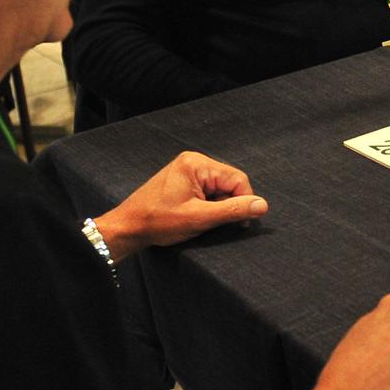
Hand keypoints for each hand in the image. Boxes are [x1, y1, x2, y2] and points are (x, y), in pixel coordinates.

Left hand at [94, 150, 266, 261]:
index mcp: (196, 164)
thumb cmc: (158, 222)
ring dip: (217, 206)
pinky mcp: (183, 180)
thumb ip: (232, 211)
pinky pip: (207, 190)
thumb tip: (262, 205)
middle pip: (229, 182)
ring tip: (201, 220)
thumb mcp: (199, 218)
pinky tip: (196, 216)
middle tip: (217, 224)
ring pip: (219, 188)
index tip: (242, 223)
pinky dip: (208, 205)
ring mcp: (187, 170)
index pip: (237, 179)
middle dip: (228, 204)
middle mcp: (193, 161)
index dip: (244, 202)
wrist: (128, 227)